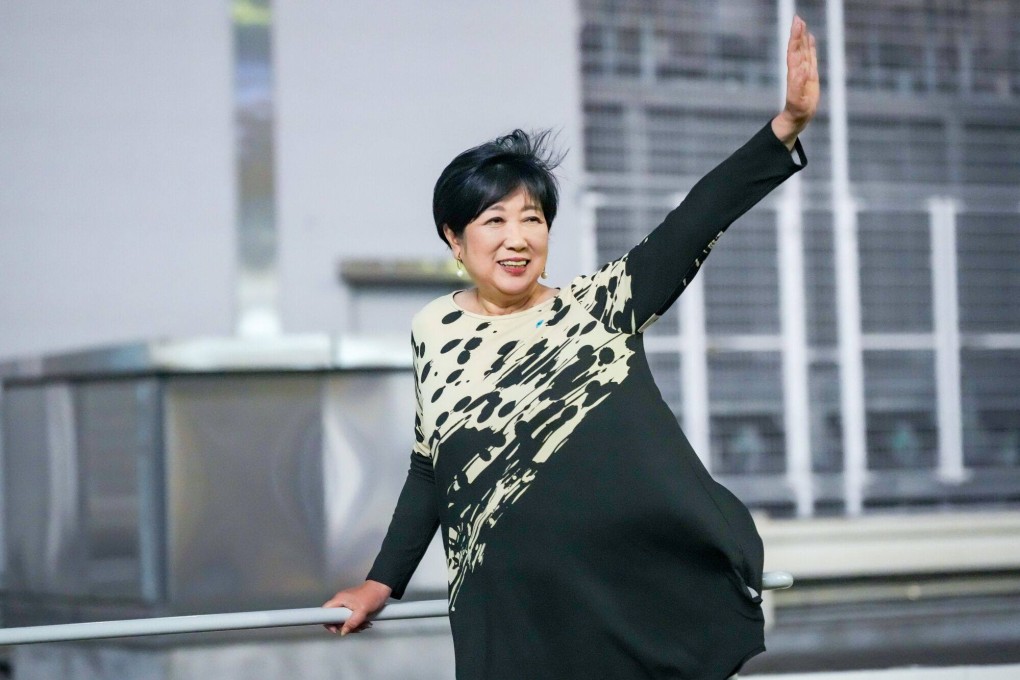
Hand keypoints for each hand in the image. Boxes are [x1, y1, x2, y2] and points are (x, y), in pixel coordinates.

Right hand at [322, 580, 391, 635]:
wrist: (382, 588)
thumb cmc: (372, 595)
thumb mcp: (362, 611)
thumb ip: (352, 622)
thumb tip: (343, 632)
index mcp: (339, 599)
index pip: (325, 611)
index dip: (328, 622)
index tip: (336, 629)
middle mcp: (341, 601)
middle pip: (335, 618)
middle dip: (345, 626)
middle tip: (356, 628)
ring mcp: (347, 604)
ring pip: (344, 620)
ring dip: (354, 626)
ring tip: (364, 625)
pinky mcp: (353, 607)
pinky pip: (351, 618)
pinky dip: (357, 622)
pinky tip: (365, 623)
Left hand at [772, 15, 819, 148]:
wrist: (798, 116)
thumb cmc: (797, 110)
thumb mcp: (797, 99)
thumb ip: (798, 85)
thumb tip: (801, 70)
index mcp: (794, 73)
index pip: (794, 51)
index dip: (795, 38)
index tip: (796, 25)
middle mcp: (798, 69)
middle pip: (797, 47)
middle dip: (797, 33)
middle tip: (798, 18)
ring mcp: (804, 70)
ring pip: (803, 49)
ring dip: (802, 36)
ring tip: (802, 22)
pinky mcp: (810, 73)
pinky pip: (811, 56)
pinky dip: (811, 45)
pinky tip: (811, 37)